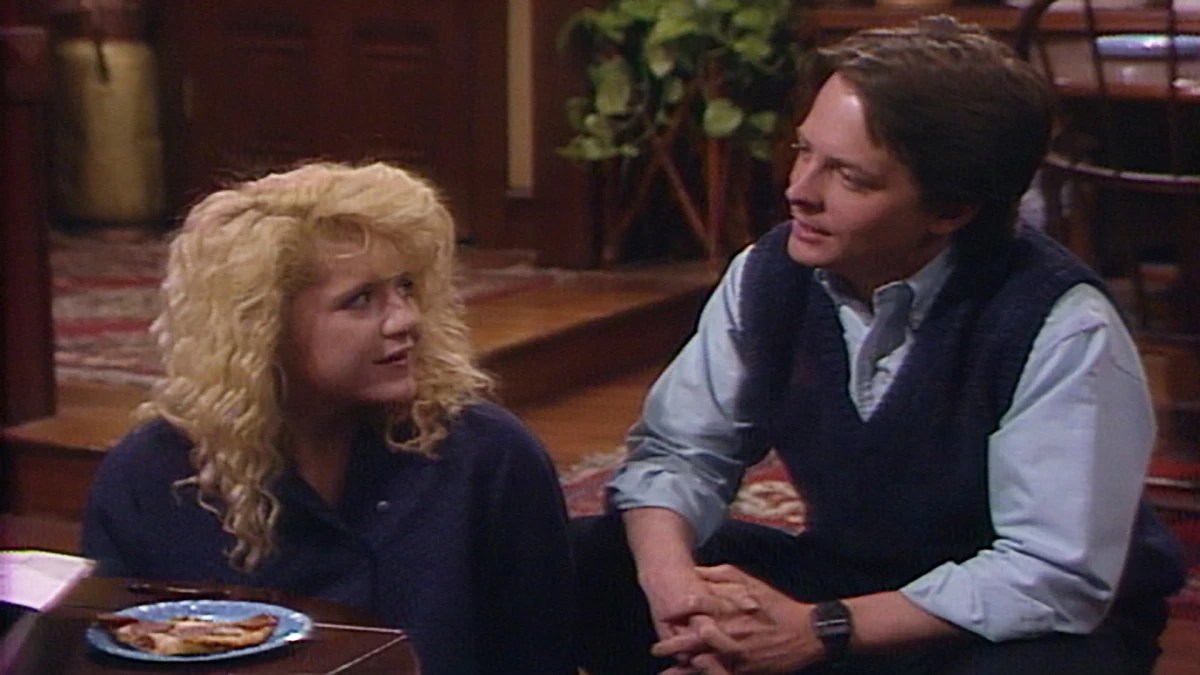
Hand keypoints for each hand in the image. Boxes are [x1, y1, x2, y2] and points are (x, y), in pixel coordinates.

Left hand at [653, 564, 821, 673]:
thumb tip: (694, 572)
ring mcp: (737, 652)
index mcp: (731, 607)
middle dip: (675, 643)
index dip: (680, 608)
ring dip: (683, 669)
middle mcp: (732, 630)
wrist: (806, 632)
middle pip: (696, 637)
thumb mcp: (749, 582)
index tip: (665, 610)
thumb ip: (721, 576)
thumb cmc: (775, 604)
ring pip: (705, 661)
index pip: (700, 604)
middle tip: (657, 648)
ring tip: (666, 672)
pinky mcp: (744, 669)